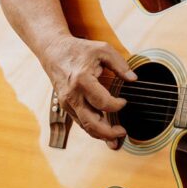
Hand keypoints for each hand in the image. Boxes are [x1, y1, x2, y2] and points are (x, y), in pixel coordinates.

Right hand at [40, 35, 136, 149]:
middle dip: (108, 132)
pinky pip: (80, 122)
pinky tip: (104, 130)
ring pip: (85, 126)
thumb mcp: (103, 50)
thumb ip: (120, 64)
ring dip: (101, 135)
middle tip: (122, 132)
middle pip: (91, 122)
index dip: (117, 106)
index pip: (102, 102)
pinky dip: (93, 128)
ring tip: (116, 137)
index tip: (124, 102)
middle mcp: (73, 95)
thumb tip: (133, 79)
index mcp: (82, 80)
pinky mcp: (66, 106)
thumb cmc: (79, 50)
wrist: (53, 51)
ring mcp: (67, 103)